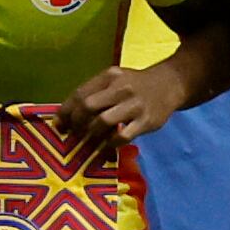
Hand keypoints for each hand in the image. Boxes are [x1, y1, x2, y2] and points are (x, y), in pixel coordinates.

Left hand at [59, 62, 188, 141]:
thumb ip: (95, 93)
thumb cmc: (136, 84)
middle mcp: (120, 88)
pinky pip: (122, 136)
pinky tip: (103, 152)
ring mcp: (134, 105)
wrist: (171, 84)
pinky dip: (109, 146)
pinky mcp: (146, 121)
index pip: (80, 93)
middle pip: (88, 107)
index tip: (58, 125)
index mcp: (109, 77)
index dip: (65, 112)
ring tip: (85, 145)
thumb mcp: (116, 80)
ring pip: (103, 122)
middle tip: (72, 136)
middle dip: (75, 124)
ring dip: (90, 136)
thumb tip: (68, 116)